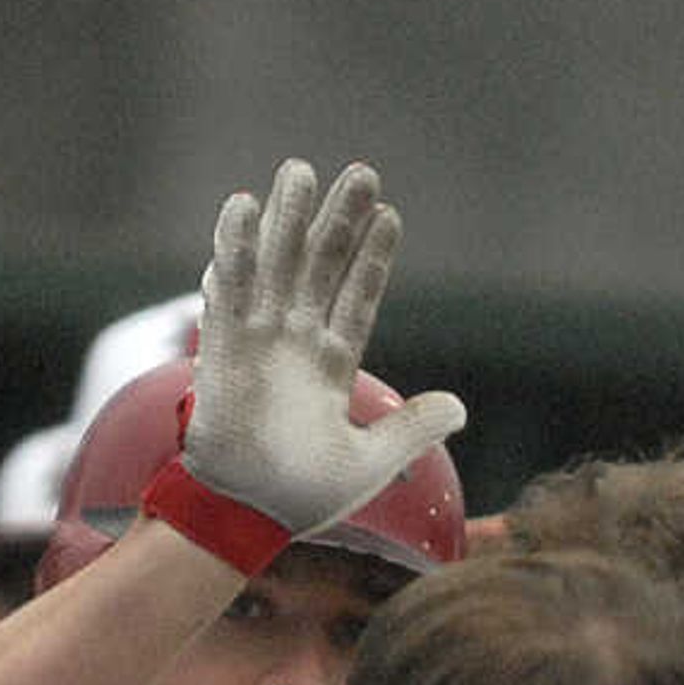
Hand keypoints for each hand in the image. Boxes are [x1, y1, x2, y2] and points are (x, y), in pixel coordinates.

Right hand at [171, 158, 466, 550]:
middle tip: (361, 172)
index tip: (390, 216)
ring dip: (289, 220)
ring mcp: (259, 340)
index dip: (373, 258)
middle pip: (320, 267)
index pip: (357, 298)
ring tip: (300, 169)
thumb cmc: (300, 497)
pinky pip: (229, 287)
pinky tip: (244, 205)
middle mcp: (296, 343)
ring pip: (278, 265)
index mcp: (330, 366)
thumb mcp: (370, 463)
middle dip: (339, 220)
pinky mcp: (222, 345)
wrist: (243, 514)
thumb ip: (412, 430)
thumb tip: (460, 408)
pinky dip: (234, 248)